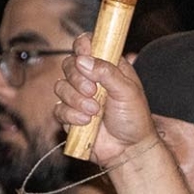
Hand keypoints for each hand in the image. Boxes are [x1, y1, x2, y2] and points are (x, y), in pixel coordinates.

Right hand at [55, 33, 160, 166]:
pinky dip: (71, 115)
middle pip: (69, 64)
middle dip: (78, 78)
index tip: (84, 54)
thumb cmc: (134, 118)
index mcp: (107, 66)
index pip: (87, 44)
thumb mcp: (128, 91)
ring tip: (95, 111)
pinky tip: (86, 122)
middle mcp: (90, 78)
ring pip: (61, 87)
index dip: (82, 45)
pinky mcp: (70, 115)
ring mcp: (78, 97)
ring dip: (76, 99)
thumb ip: (107, 72)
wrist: (129, 149)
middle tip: (94, 92)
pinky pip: (59, 109)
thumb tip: (83, 59)